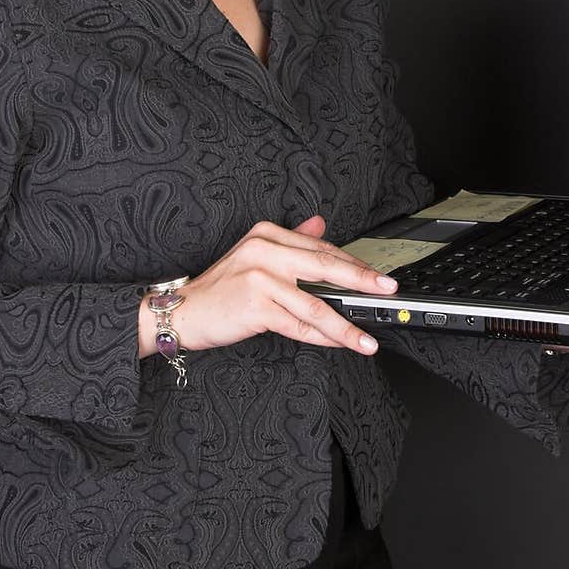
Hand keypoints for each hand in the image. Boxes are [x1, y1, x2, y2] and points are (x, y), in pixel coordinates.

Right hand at [138, 213, 396, 357]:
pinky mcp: (255, 304)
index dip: (352, 264)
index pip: (320, 248)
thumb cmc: (221, 289)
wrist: (181, 311)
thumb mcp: (255, 256)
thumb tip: (322, 225)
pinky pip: (297, 324)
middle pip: (324, 266)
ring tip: (367, 336)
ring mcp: (259, 276)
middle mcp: (264, 249)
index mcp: (267, 234)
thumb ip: (290, 241)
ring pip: (314, 303)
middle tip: (387, 290)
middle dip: (361, 281)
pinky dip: (321, 337)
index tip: (376, 276)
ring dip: (345, 323)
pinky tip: (339, 343)